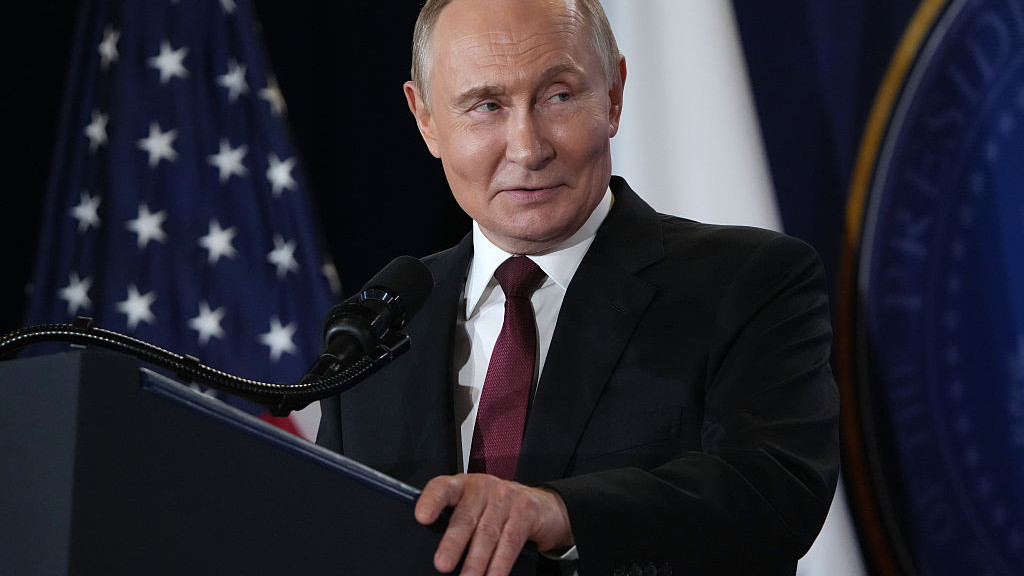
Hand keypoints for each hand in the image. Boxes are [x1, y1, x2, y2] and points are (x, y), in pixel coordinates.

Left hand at [414, 473, 573, 575]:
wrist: (540, 505)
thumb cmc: (496, 509)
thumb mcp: (473, 509)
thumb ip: (455, 523)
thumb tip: (438, 557)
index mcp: (462, 486)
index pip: (443, 488)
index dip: (432, 501)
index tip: (422, 517)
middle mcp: (483, 488)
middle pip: (465, 517)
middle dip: (453, 544)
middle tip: (442, 565)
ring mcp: (506, 498)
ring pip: (488, 533)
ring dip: (476, 561)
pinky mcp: (525, 512)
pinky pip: (510, 541)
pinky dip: (500, 563)